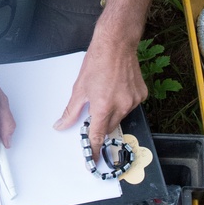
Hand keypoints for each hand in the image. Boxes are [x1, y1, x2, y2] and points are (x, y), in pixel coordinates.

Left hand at [53, 28, 147, 159]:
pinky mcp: (142, 95)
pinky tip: (117, 88)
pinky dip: (122, 102)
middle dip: (100, 124)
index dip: (93, 150)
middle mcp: (121, 106)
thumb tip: (61, 125)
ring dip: (112, 112)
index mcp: (103, 107)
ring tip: (106, 92)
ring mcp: (133, 101)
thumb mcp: (79, 88)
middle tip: (94, 110)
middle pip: (108, 127)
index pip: (97, 136)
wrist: (116, 43)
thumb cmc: (97, 62)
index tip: (92, 161)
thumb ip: (71, 111)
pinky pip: (130, 106)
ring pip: (119, 117)